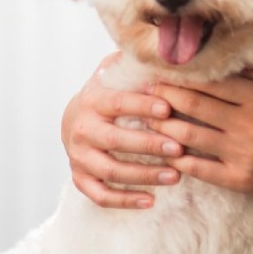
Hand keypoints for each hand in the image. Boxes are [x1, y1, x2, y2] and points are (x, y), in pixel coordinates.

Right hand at [62, 54, 183, 208]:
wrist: (74, 119)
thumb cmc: (109, 95)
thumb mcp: (116, 74)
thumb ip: (136, 66)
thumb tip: (168, 53)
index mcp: (93, 100)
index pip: (118, 103)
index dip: (142, 106)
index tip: (169, 109)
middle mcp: (82, 129)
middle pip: (115, 140)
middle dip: (148, 145)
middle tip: (179, 148)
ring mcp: (79, 156)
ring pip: (110, 171)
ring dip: (144, 175)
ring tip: (177, 176)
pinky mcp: (80, 178)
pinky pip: (101, 195)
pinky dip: (125, 200)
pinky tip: (151, 200)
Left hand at [147, 68, 252, 203]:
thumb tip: (232, 59)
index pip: (211, 82)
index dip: (183, 76)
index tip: (163, 70)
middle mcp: (248, 124)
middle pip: (194, 105)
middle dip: (165, 95)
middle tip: (144, 89)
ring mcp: (241, 154)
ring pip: (190, 135)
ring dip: (164, 125)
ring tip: (145, 117)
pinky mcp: (238, 180)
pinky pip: (199, 168)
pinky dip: (178, 158)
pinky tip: (163, 150)